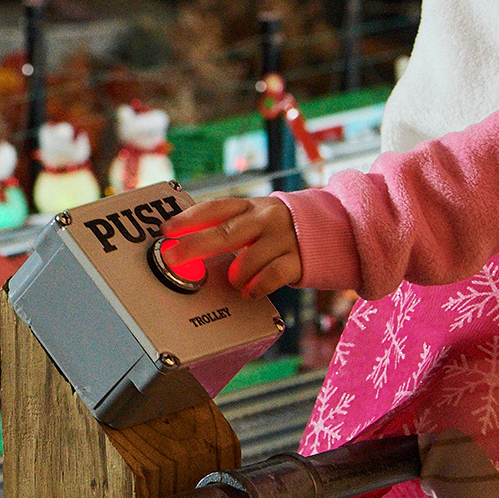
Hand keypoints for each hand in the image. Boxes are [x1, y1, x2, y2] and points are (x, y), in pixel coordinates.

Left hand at [162, 196, 303, 299]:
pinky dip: (256, 286)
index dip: (189, 218)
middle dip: (196, 245)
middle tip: (175, 257)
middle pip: (226, 232)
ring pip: (248, 258)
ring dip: (236, 274)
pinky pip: (271, 275)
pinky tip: (250, 291)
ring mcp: (283, 238)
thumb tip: (187, 244)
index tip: (168, 230)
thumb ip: (228, 229)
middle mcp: (265, 218)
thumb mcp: (255, 220)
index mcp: (250, 206)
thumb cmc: (280, 230)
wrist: (331, 230)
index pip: (215, 209)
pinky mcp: (298, 259)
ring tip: (236, 280)